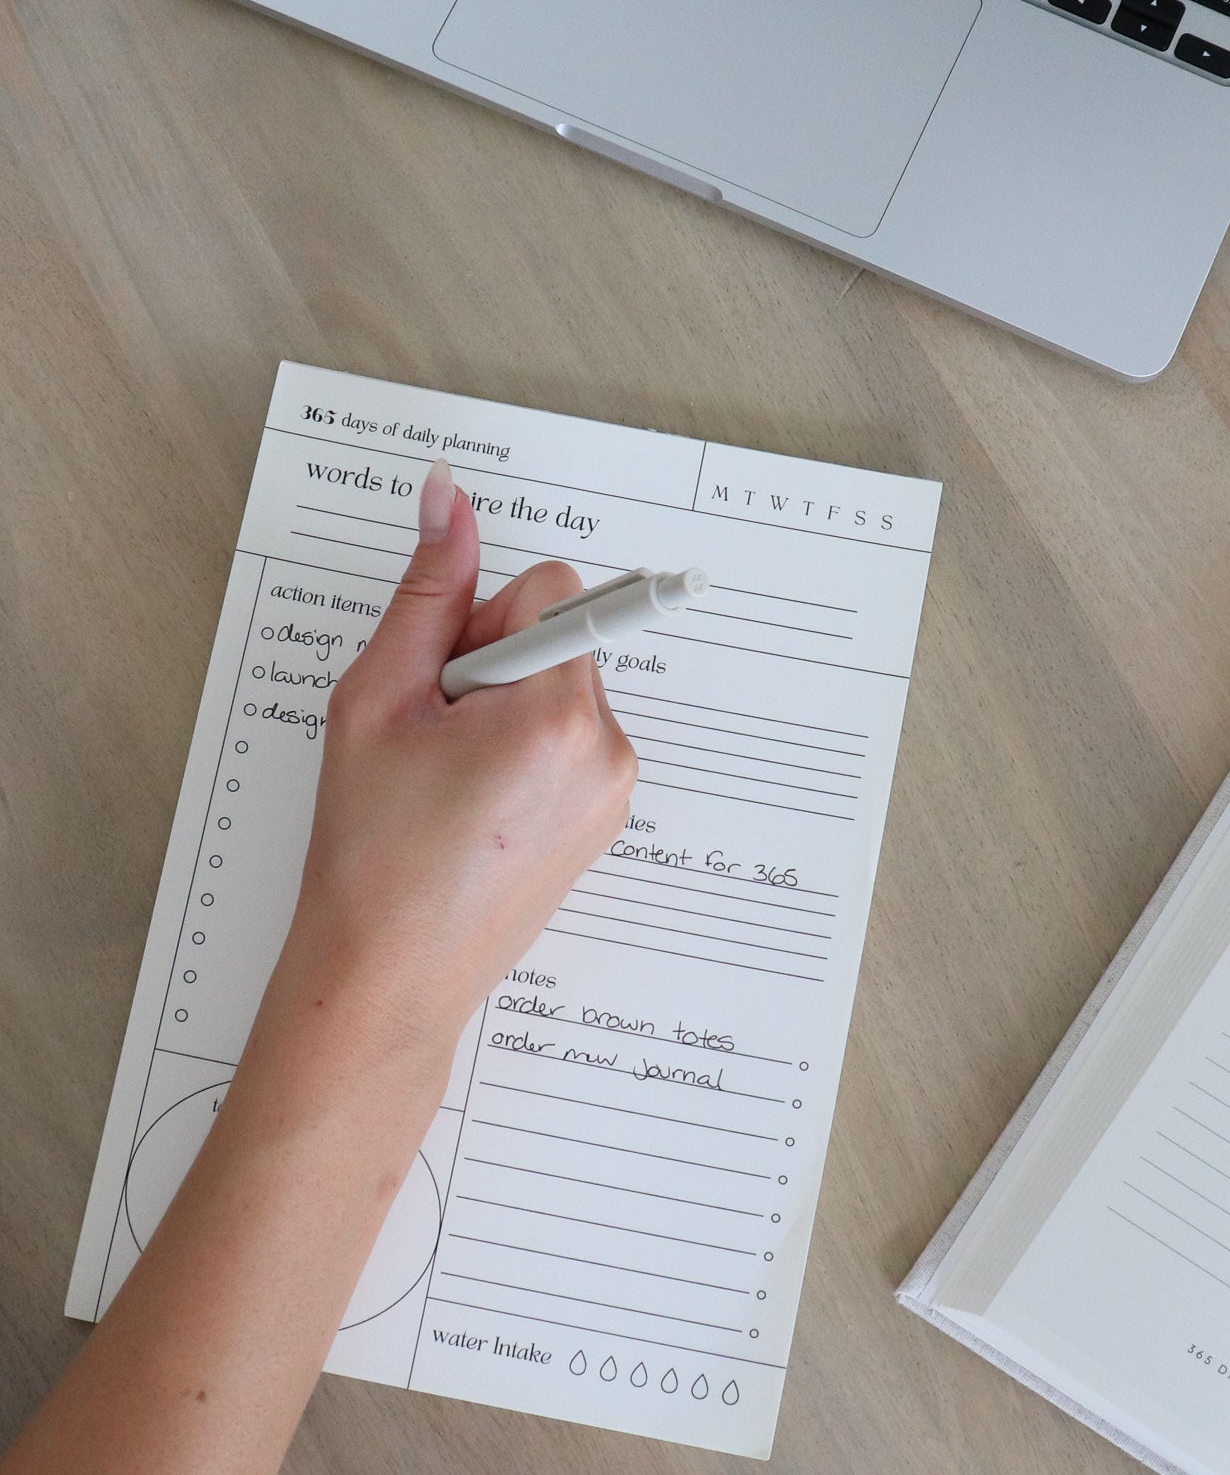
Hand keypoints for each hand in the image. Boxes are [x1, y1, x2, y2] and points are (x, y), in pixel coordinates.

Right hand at [279, 459, 636, 1053]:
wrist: (388, 978)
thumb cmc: (370, 851)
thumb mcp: (377, 701)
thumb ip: (425, 590)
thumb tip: (451, 496)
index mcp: (558, 716)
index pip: (550, 589)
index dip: (479, 624)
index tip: (443, 686)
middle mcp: (608, 750)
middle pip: (561, 636)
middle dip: (493, 665)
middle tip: (434, 741)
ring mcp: (615, 791)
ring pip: (563, 687)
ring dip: (506, 710)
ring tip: (450, 783)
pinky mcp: (607, 818)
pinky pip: (571, 739)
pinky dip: (524, 751)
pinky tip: (473, 807)